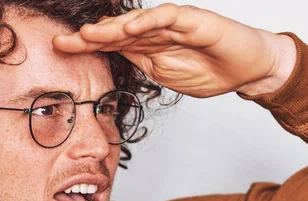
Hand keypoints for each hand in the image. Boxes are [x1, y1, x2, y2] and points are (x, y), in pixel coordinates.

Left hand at [52, 3, 295, 97]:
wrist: (247, 69)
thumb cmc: (210, 72)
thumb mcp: (166, 76)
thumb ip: (142, 65)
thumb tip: (116, 60)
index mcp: (146, 47)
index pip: (111, 44)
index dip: (86, 46)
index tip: (60, 50)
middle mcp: (154, 32)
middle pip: (115, 32)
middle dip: (88, 38)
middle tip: (61, 42)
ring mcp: (172, 24)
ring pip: (136, 22)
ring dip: (111, 28)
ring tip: (87, 34)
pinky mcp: (192, 19)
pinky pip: (166, 17)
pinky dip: (148, 21)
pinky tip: (129, 27)